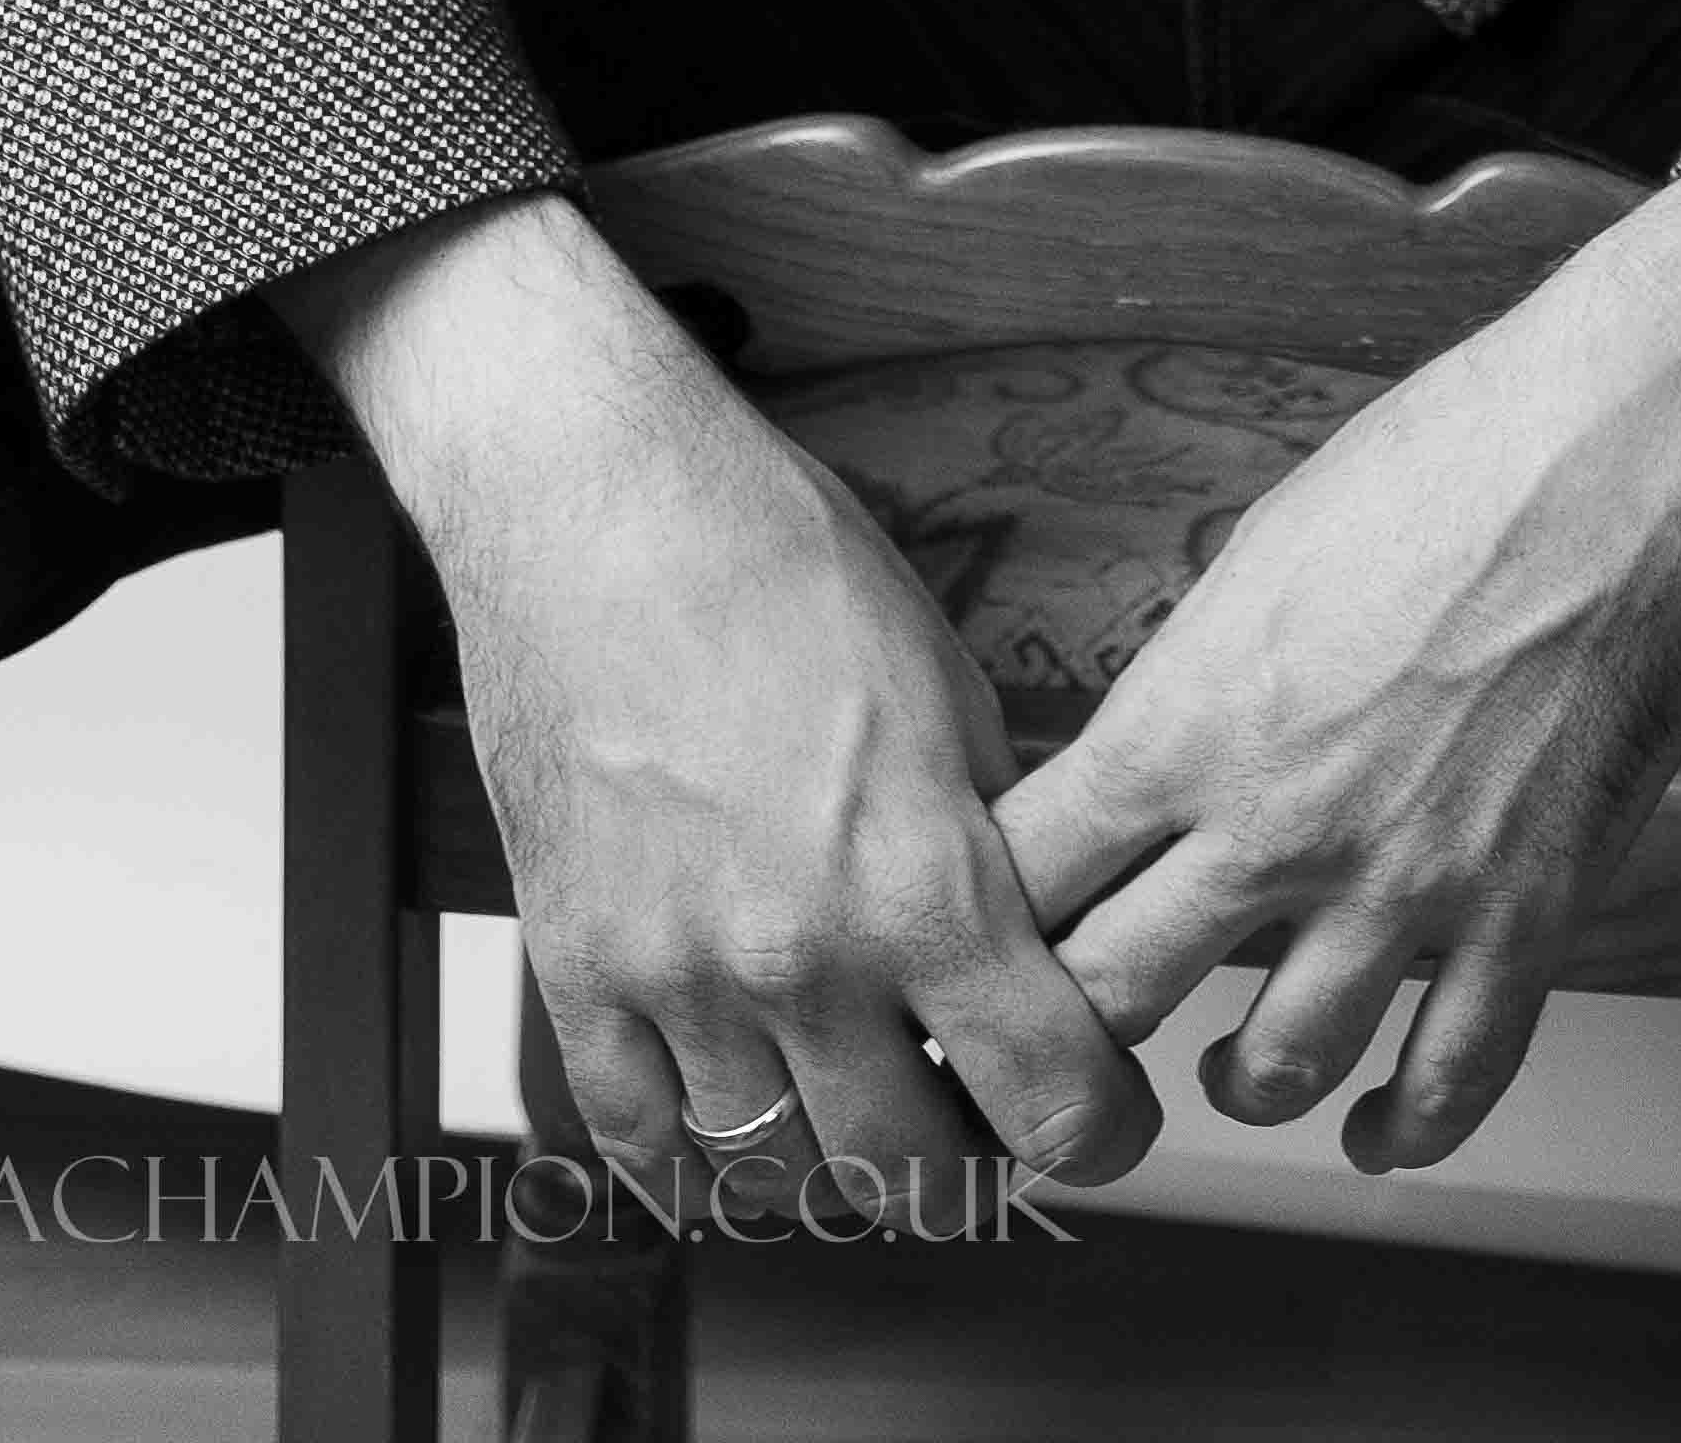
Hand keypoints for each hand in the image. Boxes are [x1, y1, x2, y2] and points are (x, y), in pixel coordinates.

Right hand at [273, 191, 1159, 1219]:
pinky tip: (737, 1125)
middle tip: (977, 1117)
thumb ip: (993, 844)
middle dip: (968, 1164)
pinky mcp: (575, 965)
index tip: (1105, 1115)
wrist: (597, 502)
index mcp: (924, 881)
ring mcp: (678, 975)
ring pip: (781, 1175)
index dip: (1103, 1126)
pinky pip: (642, 1142)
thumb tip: (1036, 954)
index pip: (1055, 1100)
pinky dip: (700, 1161)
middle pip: (913, 1178)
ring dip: (835, 1159)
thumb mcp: (947, 687)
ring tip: (859, 1103)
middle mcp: (803, 957)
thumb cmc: (778, 561)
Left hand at [993, 175, 1680, 1171]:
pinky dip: (1402, 1131)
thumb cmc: (1442, 463)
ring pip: (1272, 1069)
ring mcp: (1403, 886)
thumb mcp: (1259, 556)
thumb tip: (1162, 764)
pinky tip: (1376, 1132)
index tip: (984, 947)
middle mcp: (1274, 825)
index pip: (1026, 879)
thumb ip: (1200, 687)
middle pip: (1109, 999)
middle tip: (1077, 1036)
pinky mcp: (1524, 916)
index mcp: (1188, 719)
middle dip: (1076, 1030)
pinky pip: (1448, 1081)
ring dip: (1237, 1082)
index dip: (986, 928)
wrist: (1614, 457)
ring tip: (1228, 1069)